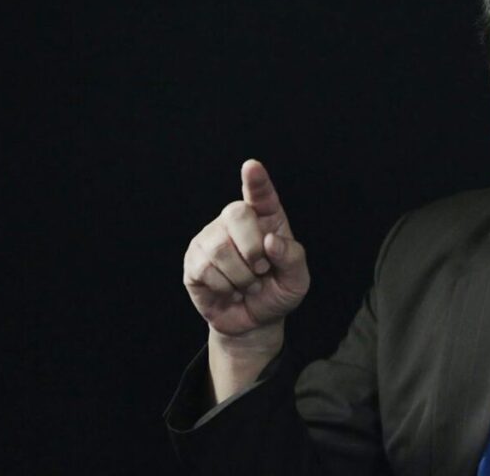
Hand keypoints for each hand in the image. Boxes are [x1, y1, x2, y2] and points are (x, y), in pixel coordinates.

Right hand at [183, 160, 309, 339]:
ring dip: (241, 276)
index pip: (261, 194)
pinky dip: (224, 287)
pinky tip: (229, 290)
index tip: (252, 167)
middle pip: (237, 214)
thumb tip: (270, 241)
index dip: (256, 181)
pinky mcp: (193, 261)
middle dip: (252, 248)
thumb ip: (292, 258)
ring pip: (221, 247)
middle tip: (262, 270)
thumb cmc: (277, 292)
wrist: (254, 321)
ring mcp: (211, 238)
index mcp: (267, 218)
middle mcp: (235, 222)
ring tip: (247, 284)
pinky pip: (205, 269)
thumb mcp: (297, 280)